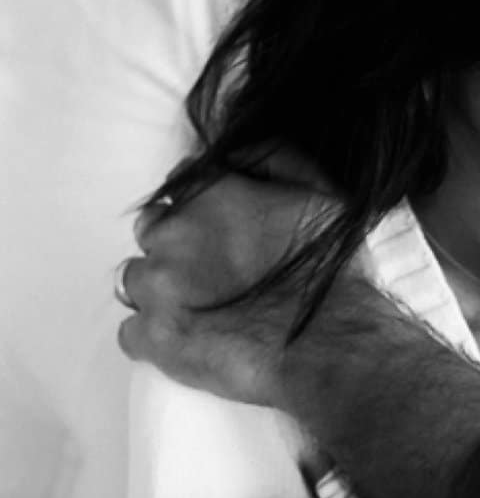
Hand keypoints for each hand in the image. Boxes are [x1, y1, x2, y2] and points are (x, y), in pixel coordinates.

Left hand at [116, 160, 343, 407]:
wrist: (329, 347)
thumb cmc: (331, 272)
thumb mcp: (320, 191)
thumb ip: (273, 156)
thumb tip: (238, 150)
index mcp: (211, 194)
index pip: (179, 185)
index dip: (196, 207)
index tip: (214, 229)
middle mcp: (174, 235)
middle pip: (150, 229)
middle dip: (174, 246)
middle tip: (210, 271)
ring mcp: (157, 288)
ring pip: (135, 279)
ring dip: (160, 290)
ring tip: (200, 308)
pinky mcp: (153, 338)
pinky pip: (131, 333)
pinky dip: (152, 335)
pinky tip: (188, 338)